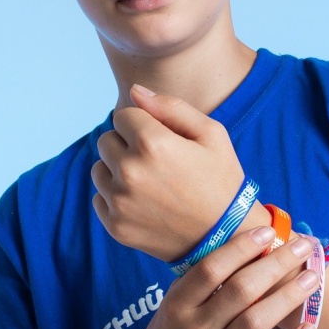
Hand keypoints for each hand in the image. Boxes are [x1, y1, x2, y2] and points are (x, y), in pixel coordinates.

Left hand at [91, 85, 245, 260]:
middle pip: (106, 140)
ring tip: (150, 184)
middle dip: (128, 146)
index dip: (145, 125)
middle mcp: (130, 172)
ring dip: (118, 171)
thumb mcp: (212, 134)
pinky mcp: (116, 226)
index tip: (164, 142)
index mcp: (152, 143)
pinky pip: (100, 198)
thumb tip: (134, 91)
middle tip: (158, 164)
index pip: (124, 116)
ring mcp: (120, 202)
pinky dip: (116, 198)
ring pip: (99, 169)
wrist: (228, 237)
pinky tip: (145, 204)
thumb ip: (170, 107)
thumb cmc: (222, 180)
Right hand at [109, 226, 320, 328]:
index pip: (211, 269)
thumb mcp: (169, 310)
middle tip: (304, 245)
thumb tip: (244, 247)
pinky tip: (309, 326)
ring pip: (257, 322)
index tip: (268, 231)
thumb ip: (198, 285)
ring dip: (289, 296)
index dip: (242, 247)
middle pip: (241, 290)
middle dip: (277, 263)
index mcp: (176, 307)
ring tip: (312, 277)